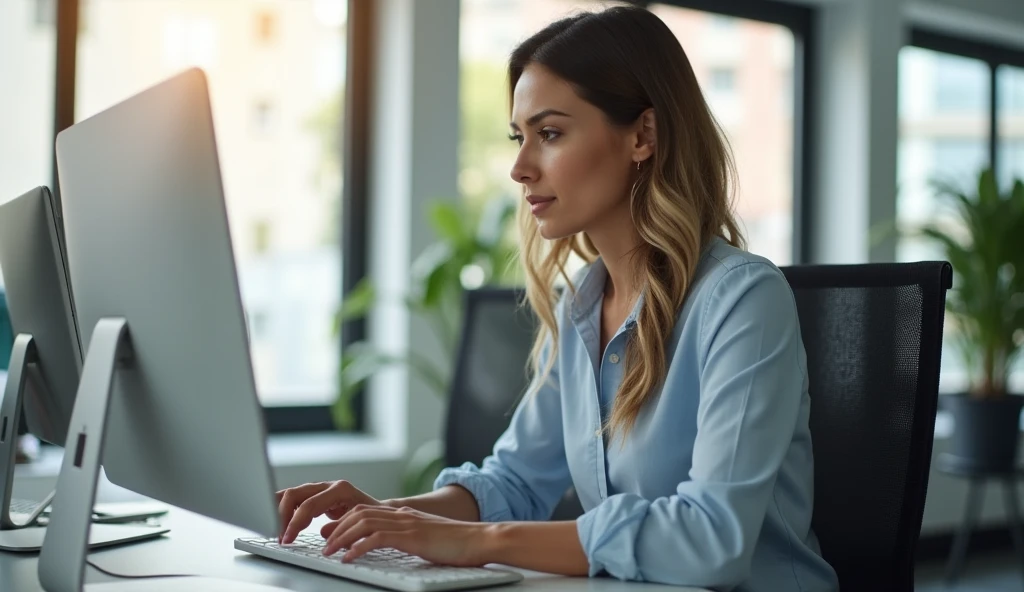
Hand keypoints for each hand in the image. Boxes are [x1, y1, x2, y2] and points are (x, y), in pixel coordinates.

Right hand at [277, 480, 382, 543]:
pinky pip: (295, 499)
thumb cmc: (372, 518)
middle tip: (280, 538)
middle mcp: (327, 485)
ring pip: (291, 494)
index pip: (308, 505)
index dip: (294, 523)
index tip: (287, 539)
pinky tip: (279, 523)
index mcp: (339, 490)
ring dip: (279, 513)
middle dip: (282, 517)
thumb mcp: (360, 524)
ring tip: (276, 532)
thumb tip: (324, 533)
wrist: (379, 511)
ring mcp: (320, 488)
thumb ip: (343, 527)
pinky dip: (284, 510)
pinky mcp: (315, 495)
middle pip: (294, 494)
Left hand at [320, 504, 491, 565]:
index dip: (344, 522)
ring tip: (330, 552)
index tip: (331, 536)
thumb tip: (389, 545)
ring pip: (363, 523)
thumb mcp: (426, 538)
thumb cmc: (457, 544)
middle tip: (324, 545)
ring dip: (342, 537)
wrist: (480, 539)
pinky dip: (359, 547)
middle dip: (337, 528)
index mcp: (404, 514)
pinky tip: (350, 558)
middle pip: (359, 513)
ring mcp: (407, 524)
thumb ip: (407, 538)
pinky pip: (378, 538)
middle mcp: (402, 515)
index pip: (365, 511)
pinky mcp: (412, 537)